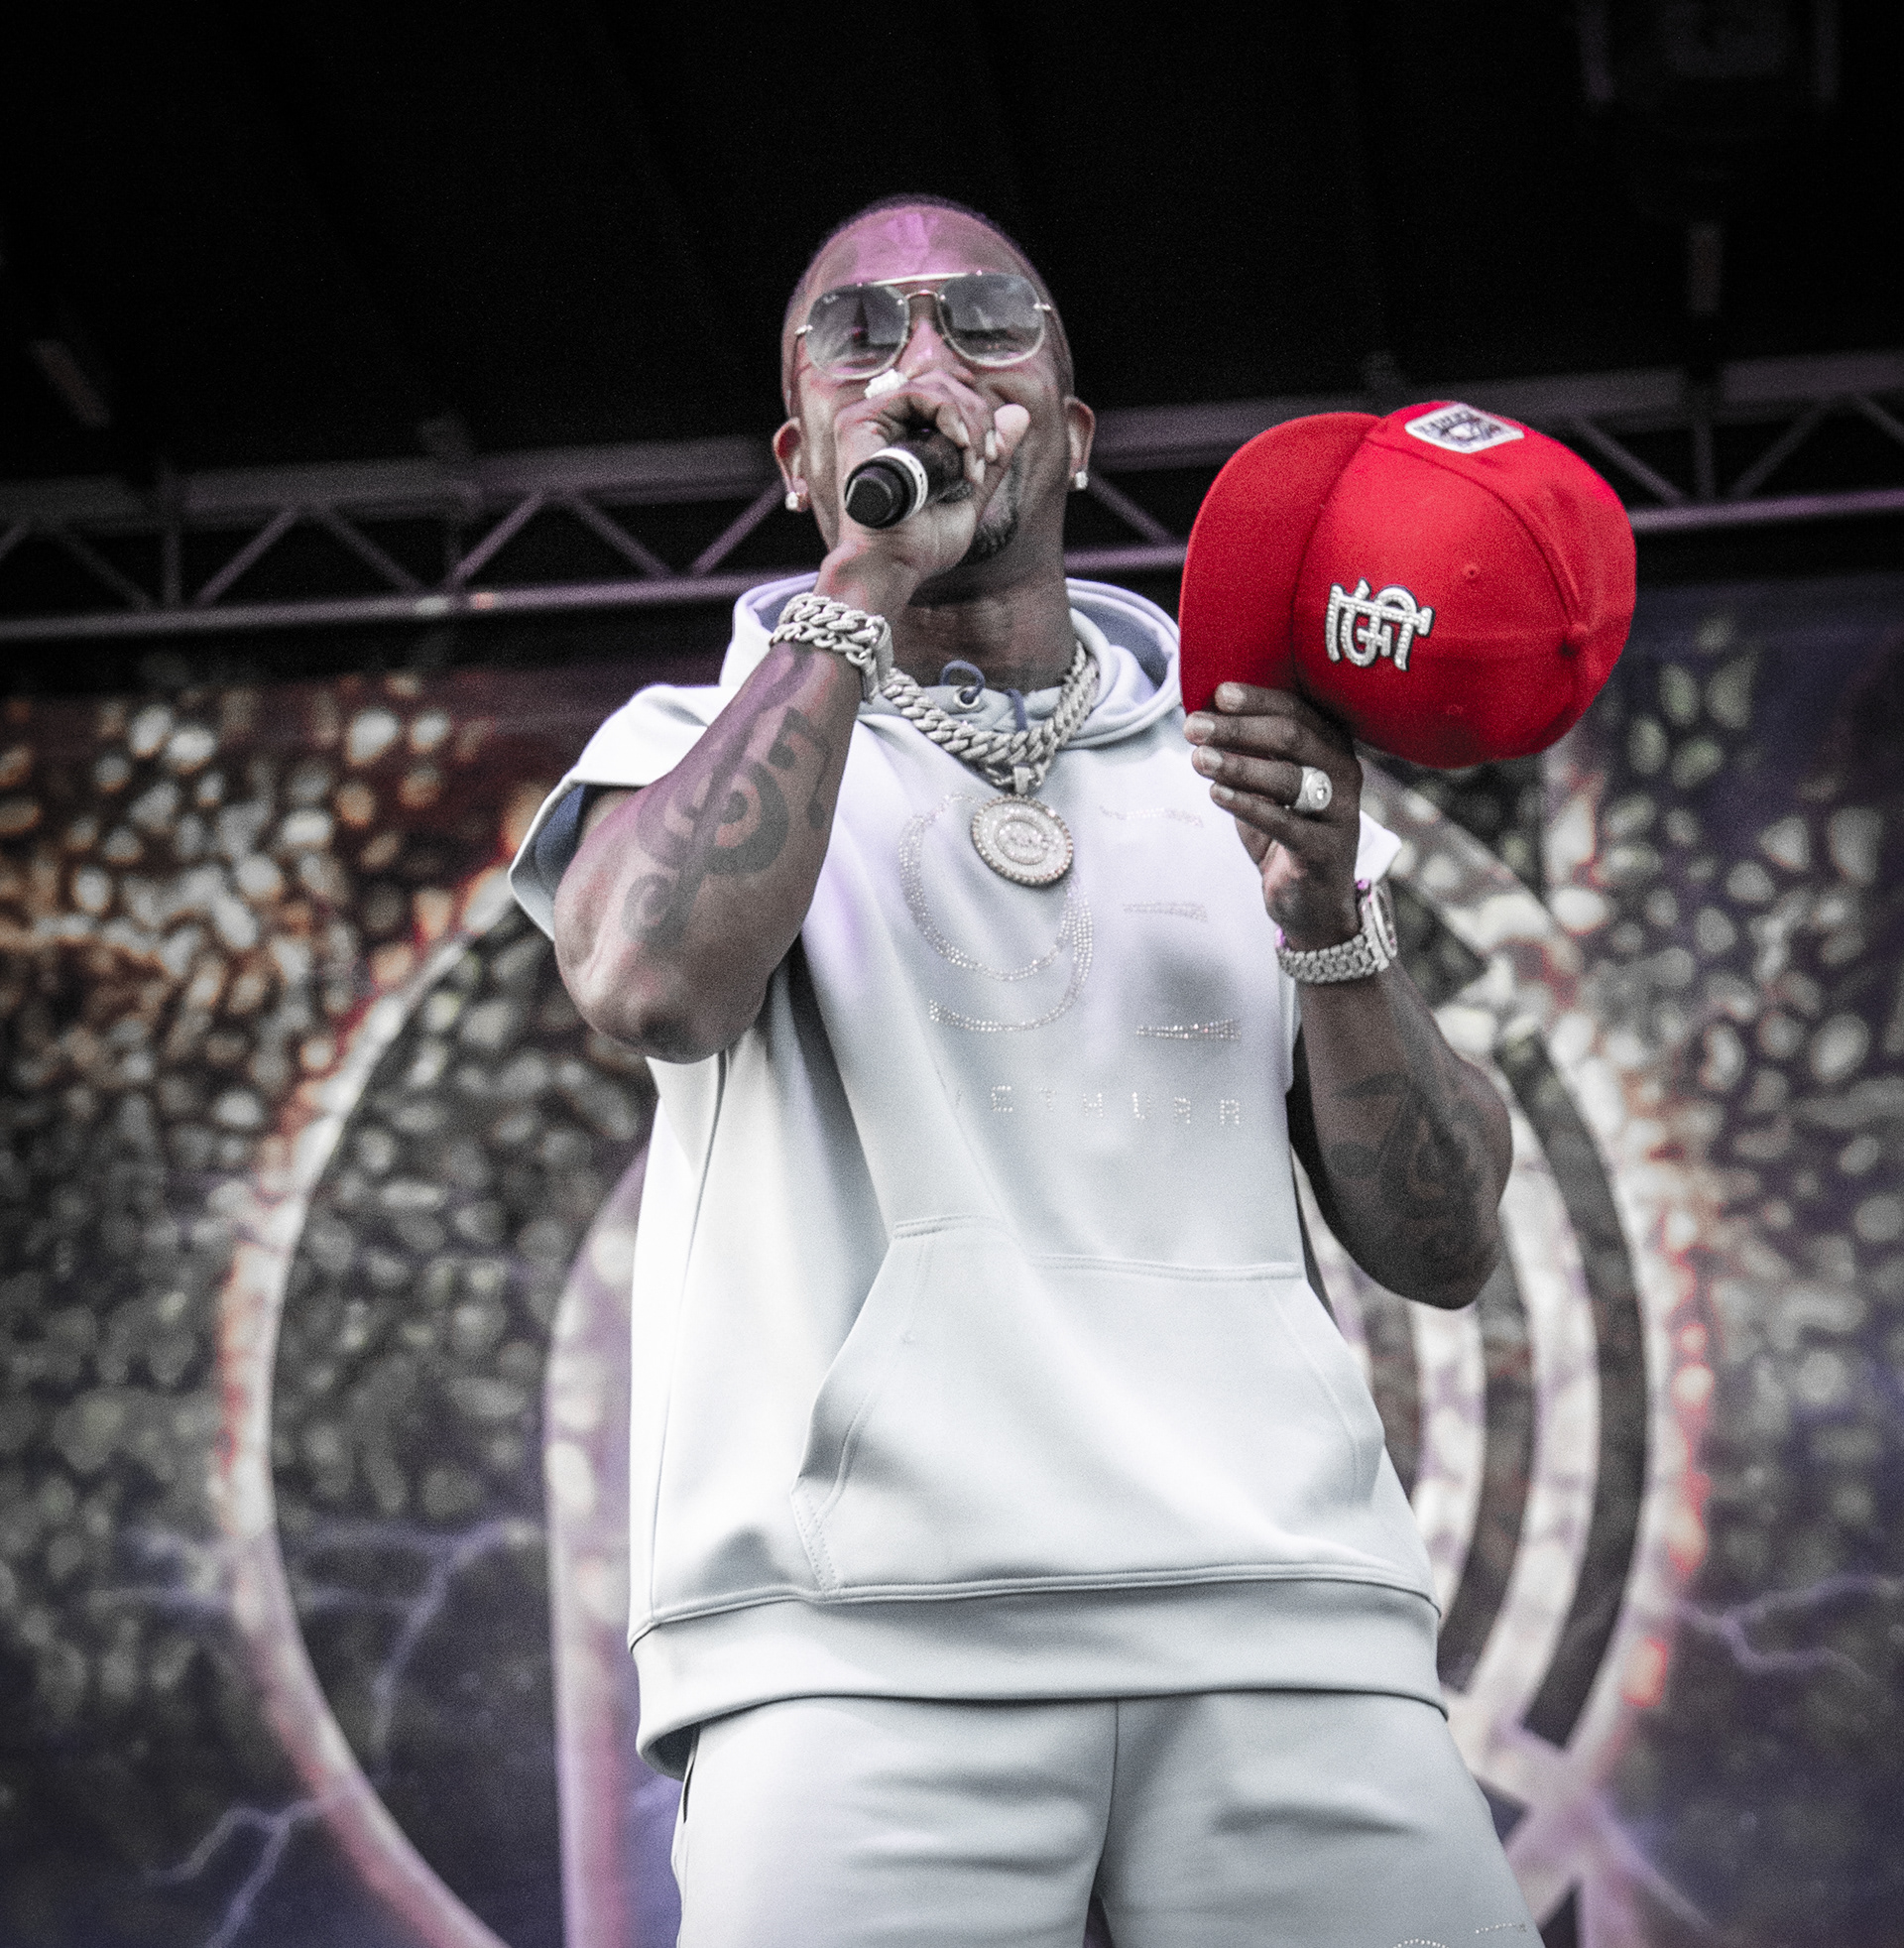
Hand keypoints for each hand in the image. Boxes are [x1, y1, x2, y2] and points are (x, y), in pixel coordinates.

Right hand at [817, 368, 1030, 598]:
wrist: (893, 565)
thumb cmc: (921, 545)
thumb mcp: (970, 496)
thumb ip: (992, 458)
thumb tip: (1020, 412)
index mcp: (903, 438)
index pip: (946, 399)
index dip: (978, 416)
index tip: (993, 456)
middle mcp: (884, 425)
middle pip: (945, 386)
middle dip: (980, 417)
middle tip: (988, 459)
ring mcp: (868, 421)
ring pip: (935, 386)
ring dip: (969, 419)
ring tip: (973, 460)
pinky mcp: (858, 422)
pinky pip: (916, 393)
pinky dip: (949, 412)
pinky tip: (961, 444)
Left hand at [1184, 684, 1362, 948]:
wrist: (1311, 900)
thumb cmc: (1284, 831)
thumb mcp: (1267, 786)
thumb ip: (1247, 752)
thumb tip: (1201, 714)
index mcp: (1331, 747)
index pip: (1297, 711)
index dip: (1257, 700)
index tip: (1218, 694)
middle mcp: (1343, 773)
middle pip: (1292, 737)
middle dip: (1238, 728)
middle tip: (1193, 726)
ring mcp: (1338, 812)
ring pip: (1288, 777)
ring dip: (1237, 764)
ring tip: (1197, 758)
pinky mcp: (1324, 850)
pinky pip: (1284, 822)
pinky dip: (1247, 805)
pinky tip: (1216, 793)